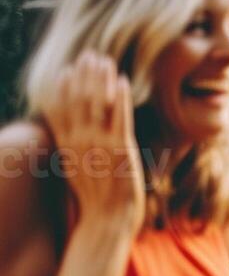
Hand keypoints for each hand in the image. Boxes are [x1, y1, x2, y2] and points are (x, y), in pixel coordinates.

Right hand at [37, 52, 144, 233]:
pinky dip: (121, 97)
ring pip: (97, 104)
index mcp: (66, 146)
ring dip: (101, 79)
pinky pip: (120, 118)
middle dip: (83, 75)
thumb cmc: (95, 198)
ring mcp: (99, 144)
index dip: (63, 87)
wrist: (106, 220)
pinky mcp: (121, 150)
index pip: (58, 109)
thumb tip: (71, 135)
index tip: (68, 70)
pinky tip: (123, 81)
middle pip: (77, 100)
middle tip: (90, 56)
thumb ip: (73, 149)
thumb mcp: (75, 170)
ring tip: (105, 62)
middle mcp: (79, 142)